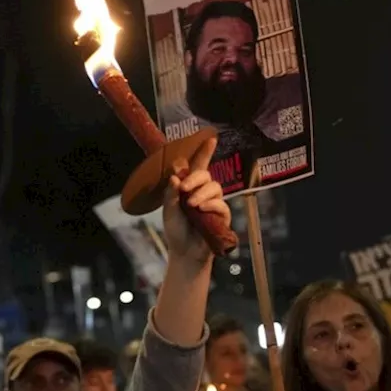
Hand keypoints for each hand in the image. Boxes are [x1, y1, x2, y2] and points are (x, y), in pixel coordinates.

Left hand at [163, 136, 227, 265]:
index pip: (198, 166)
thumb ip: (171, 193)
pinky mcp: (222, 215)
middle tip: (183, 189)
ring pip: (214, 187)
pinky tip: (201, 210)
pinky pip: (221, 204)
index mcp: (189, 187)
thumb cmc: (177, 230)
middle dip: (194, 178)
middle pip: (205, 174)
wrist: (184, 252)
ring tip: (191, 205)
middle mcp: (203, 192)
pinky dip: (211, 205)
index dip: (205, 152)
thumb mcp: (169, 211)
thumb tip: (175, 175)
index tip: (211, 138)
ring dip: (201, 194)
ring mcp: (214, 203)